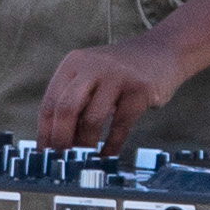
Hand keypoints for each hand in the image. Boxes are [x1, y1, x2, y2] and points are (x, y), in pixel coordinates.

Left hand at [35, 33, 182, 151]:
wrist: (163, 50)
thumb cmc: (121, 72)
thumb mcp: (92, 74)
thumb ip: (75, 99)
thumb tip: (57, 140)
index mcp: (74, 63)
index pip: (50, 102)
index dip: (45, 132)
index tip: (45, 153)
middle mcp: (92, 65)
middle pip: (66, 109)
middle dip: (61, 139)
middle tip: (63, 159)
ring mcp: (117, 76)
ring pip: (92, 119)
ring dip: (86, 144)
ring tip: (86, 158)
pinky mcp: (139, 89)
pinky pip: (120, 125)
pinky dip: (111, 145)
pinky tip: (107, 154)